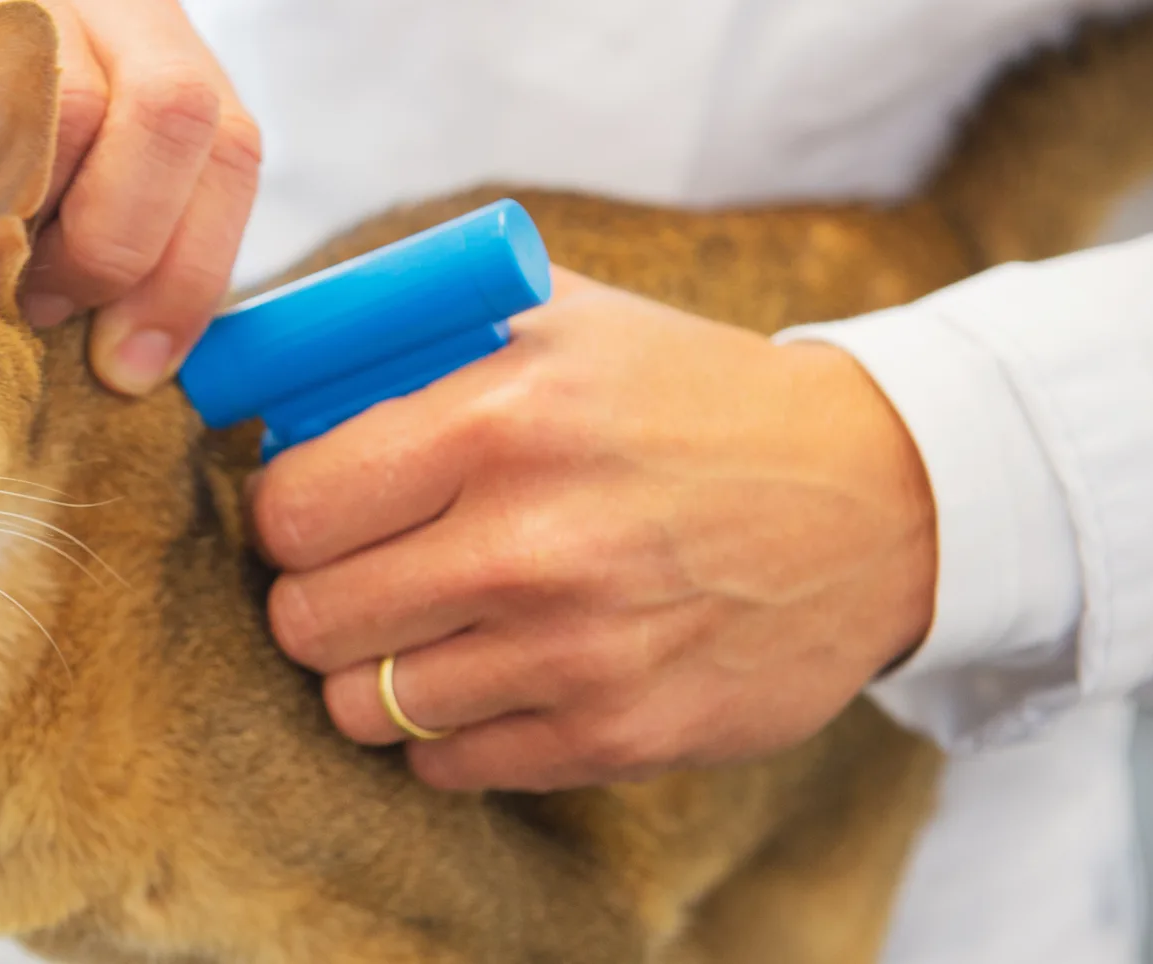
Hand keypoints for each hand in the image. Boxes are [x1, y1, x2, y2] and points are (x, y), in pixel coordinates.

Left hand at [249, 269, 937, 791]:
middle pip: (309, 618)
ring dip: (374, 672)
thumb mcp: (563, 318)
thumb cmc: (690, 399)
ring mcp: (576, 653)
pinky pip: (446, 765)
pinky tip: (492, 673)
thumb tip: (274, 368)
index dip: (286, 513)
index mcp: (504, 420)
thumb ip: (415, 333)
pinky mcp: (617, 736)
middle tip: (359, 575)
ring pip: (364, 706)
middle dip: (316, 596)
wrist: (878, 499)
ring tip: (423, 628)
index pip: (293, 508)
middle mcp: (531, 543)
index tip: (316, 511)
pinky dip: (447, 730)